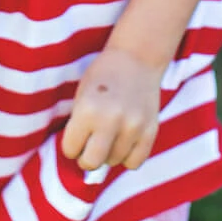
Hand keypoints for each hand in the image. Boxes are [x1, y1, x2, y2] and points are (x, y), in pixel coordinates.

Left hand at [60, 46, 163, 172]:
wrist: (136, 58)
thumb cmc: (102, 77)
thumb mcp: (81, 96)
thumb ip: (78, 126)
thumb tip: (77, 159)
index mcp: (87, 109)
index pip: (70, 149)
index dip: (70, 145)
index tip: (75, 136)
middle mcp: (111, 120)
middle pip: (92, 162)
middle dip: (86, 157)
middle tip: (88, 146)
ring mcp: (133, 126)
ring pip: (114, 162)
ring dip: (108, 153)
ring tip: (109, 133)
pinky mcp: (151, 131)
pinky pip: (134, 162)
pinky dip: (127, 156)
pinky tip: (124, 140)